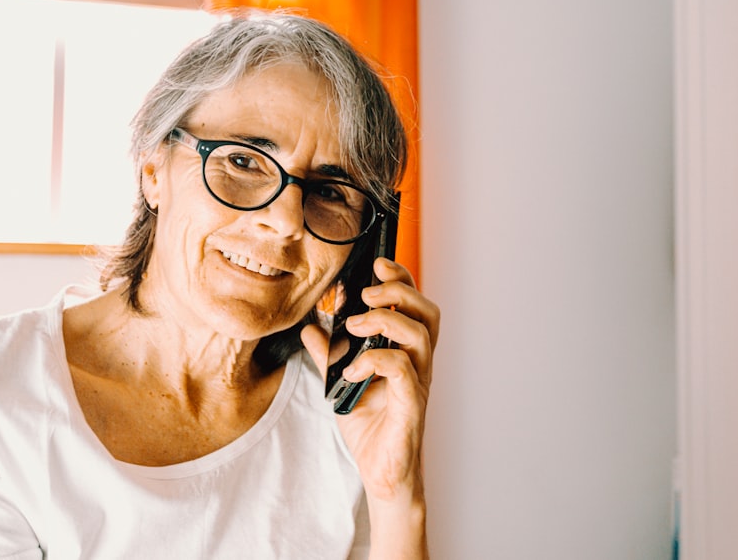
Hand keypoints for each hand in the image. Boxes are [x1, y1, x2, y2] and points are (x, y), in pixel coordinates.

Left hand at [301, 258, 439, 504]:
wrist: (379, 471)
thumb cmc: (370, 427)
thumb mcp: (340, 382)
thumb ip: (328, 354)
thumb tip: (311, 327)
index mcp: (405, 351)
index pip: (414, 304)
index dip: (401, 279)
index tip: (377, 265)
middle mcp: (418, 362)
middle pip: (427, 311)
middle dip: (398, 292)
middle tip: (366, 294)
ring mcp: (418, 382)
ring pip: (419, 334)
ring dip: (384, 321)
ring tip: (354, 327)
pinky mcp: (411, 404)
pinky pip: (403, 370)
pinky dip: (375, 361)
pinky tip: (353, 369)